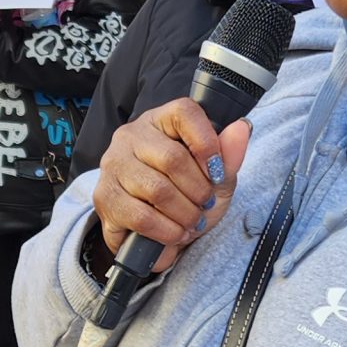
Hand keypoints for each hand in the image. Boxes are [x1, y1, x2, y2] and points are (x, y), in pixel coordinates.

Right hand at [92, 98, 250, 273]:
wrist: (160, 233)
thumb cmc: (188, 196)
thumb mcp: (217, 177)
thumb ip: (229, 155)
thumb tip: (241, 128)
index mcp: (161, 121)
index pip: (184, 112)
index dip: (207, 143)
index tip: (219, 173)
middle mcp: (131, 137)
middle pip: (172, 158)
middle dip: (198, 190)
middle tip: (206, 204)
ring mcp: (113, 166)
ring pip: (157, 190)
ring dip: (184, 213)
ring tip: (192, 221)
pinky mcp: (105, 198)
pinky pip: (141, 216)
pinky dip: (167, 230)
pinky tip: (175, 233)